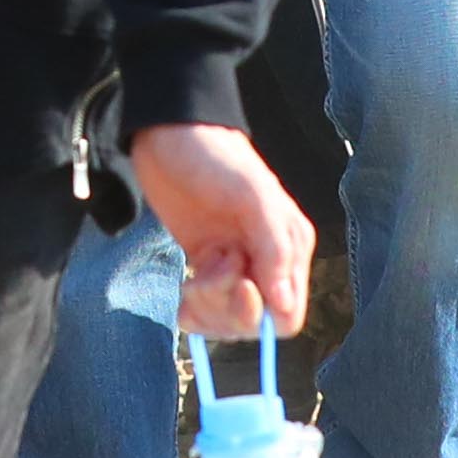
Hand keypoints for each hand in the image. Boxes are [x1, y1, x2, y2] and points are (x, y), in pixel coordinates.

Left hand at [123, 119, 315, 346]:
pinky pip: (204, 311)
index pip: (288, 314)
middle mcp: (266, 262)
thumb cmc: (214, 157)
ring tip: (195, 269)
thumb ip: (274, 249)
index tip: (237, 284)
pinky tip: (184, 289)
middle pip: (255, 322)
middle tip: (207, 268)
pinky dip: (192, 310)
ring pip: (228, 320)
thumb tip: (285, 304)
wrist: (168, 135)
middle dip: (228, 306)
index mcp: (290, 247)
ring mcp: (233, 266)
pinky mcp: (204, 266)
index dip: (261, 313)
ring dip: (208, 304)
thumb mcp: (252, 196)